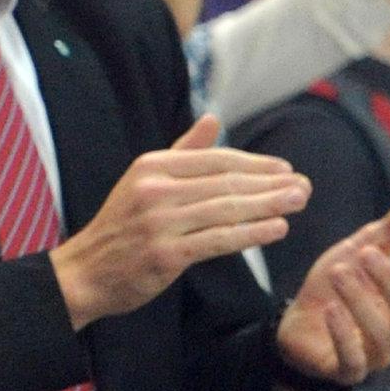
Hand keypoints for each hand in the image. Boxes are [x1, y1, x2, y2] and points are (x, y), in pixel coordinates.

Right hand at [48, 114, 307, 326]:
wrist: (85, 272)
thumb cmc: (121, 226)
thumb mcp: (143, 180)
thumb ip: (183, 151)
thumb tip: (213, 119)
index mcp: (150, 166)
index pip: (215, 160)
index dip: (255, 164)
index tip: (286, 170)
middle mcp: (154, 190)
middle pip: (226, 184)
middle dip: (271, 185)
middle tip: (304, 186)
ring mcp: (159, 222)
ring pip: (227, 210)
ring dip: (269, 206)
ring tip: (298, 202)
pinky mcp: (166, 254)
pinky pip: (219, 240)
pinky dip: (252, 234)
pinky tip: (277, 229)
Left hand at [275, 194, 389, 383]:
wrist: (297, 322)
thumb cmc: (338, 285)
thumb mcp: (361, 249)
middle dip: (389, 282)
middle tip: (364, 252)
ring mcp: (375, 355)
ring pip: (381, 336)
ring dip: (359, 301)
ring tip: (337, 269)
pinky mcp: (345, 370)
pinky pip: (353, 362)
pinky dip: (343, 336)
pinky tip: (330, 310)